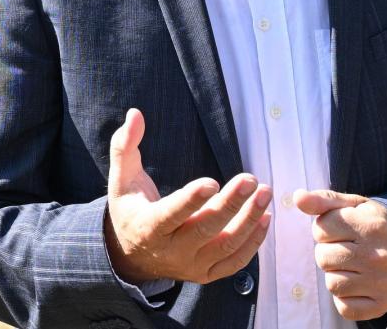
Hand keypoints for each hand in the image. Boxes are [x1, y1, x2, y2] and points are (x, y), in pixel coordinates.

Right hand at [105, 108, 270, 285]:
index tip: (213, 182)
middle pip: (205, 229)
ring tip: (265, 193)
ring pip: (224, 246)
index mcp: (148, 226)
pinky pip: (234, 263)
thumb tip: (135, 114)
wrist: (132, 255)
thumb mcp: (121, 177)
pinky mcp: (206, 273)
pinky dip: (253, 243)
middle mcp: (171, 251)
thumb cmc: (130, 207)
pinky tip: (265, 218)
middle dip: (230, 204)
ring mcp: (191, 265)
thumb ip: (125, 145)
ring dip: (248, 221)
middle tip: (251, 179)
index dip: (191, 200)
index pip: (171, 214)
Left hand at [295, 188, 386, 321]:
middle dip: (327, 251)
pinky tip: (357, 283)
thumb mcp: (349, 204)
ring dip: (335, 274)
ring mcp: (383, 282)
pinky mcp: (384, 303)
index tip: (338, 229)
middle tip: (344, 247)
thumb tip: (298, 197)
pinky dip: (345, 297)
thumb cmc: (368, 222)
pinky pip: (344, 308)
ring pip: (332, 284)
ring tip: (351, 264)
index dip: (324, 229)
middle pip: (323, 258)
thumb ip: (322, 200)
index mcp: (371, 225)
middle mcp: (380, 255)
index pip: (321, 229)